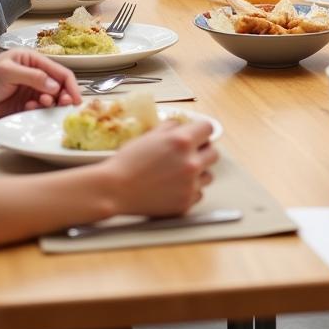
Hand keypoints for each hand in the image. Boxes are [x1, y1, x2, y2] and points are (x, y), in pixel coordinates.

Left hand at [0, 49, 80, 117]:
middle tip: (65, 105)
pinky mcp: (27, 103)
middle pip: (59, 85)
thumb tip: (54, 86)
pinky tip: (29, 108)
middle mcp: (36, 74)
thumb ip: (32, 77)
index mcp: (33, 60)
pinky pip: (41, 108)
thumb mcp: (7, 72)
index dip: (70, 84)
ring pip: (52, 98)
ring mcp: (32, 89)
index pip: (59, 71)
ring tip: (42, 105)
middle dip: (64, 95)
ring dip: (51, 103)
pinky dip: (40, 110)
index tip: (76, 98)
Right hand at [102, 119, 218, 218]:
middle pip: (214, 153)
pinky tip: (174, 187)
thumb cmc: (128, 161)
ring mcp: (190, 185)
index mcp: (182, 141)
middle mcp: (191, 162)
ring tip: (179, 172)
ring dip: (198, 172)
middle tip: (189, 154)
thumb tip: (184, 125)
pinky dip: (189, 190)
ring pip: (209, 175)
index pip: (209, 129)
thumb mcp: (150, 135)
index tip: (198, 134)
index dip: (202, 130)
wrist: (114, 190)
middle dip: (203, 151)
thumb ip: (171, 128)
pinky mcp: (185, 203)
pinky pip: (198, 193)